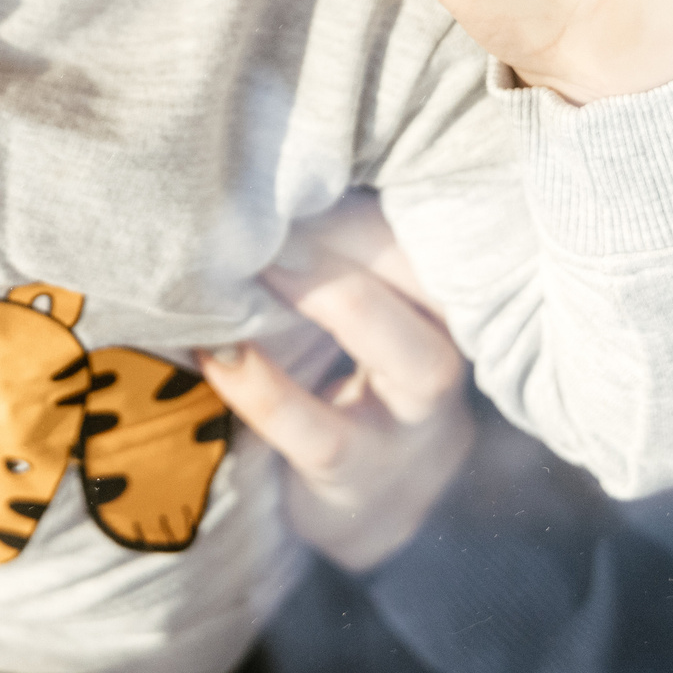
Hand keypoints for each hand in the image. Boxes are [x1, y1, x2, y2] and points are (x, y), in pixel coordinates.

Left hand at [200, 195, 473, 572]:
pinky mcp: (363, 483)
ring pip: (420, 362)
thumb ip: (332, 252)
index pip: (439, 238)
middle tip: (281, 206)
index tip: (305, 162)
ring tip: (262, 263)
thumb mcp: (355, 313)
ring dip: (341, 300)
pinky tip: (218, 352)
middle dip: (365, 236)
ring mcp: (417, 430)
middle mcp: (454, 360)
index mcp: (446, 305)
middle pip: (446, 287)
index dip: (377, 200)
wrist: (367, 510)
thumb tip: (255, 172)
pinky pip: (322, 437)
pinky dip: (267, 390)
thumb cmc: (346, 376)